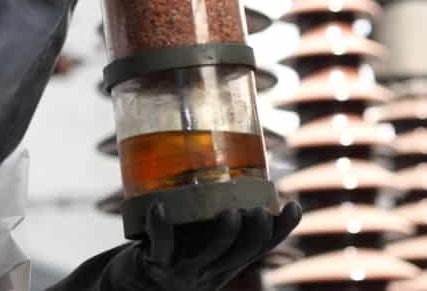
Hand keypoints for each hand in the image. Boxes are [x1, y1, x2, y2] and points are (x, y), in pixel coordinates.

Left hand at [108, 202, 301, 290]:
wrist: (133, 281)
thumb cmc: (168, 249)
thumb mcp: (195, 232)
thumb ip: (209, 204)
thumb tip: (222, 150)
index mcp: (225, 258)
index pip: (260, 246)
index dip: (280, 230)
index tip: (292, 205)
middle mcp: (209, 267)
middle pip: (241, 253)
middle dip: (254, 233)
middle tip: (256, 209)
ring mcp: (182, 268)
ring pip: (209, 254)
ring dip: (222, 235)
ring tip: (228, 213)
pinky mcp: (155, 263)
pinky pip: (160, 245)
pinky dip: (160, 226)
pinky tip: (158, 206)